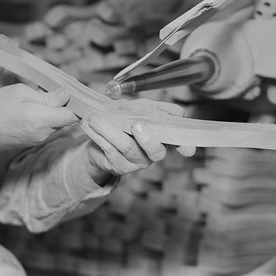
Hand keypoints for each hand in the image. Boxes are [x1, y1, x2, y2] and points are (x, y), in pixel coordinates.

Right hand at [0, 84, 78, 164]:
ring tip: (38, 97)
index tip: (69, 91)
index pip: (73, 115)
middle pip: (66, 119)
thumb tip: (66, 94)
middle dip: (63, 104)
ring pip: (56, 123)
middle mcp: (45, 133)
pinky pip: (46, 128)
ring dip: (52, 110)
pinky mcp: (32, 141)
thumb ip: (47, 96)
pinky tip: (31, 108)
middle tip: (51, 90)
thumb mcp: (21, 93)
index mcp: (43, 120)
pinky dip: (44, 117)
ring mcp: (39, 139)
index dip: (75, 103)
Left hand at [79, 114, 195, 183]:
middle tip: (136, 124)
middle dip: (147, 138)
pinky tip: (87, 124)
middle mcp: (152, 154)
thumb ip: (159, 109)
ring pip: (126, 147)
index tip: (188, 150)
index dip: (184, 146)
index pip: (179, 143)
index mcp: (162, 138)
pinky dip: (96, 134)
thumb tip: (178, 113)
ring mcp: (136, 162)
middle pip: (156, 150)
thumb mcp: (142, 109)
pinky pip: (107, 149)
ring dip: (108, 130)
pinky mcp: (118, 166)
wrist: (99, 136)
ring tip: (94, 118)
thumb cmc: (124, 120)